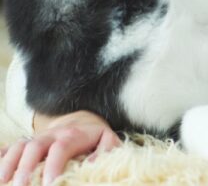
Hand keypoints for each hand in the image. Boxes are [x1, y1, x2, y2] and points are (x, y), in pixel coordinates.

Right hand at [0, 111, 120, 185]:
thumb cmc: (93, 136)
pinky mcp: (27, 143)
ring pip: (19, 146)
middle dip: (26, 167)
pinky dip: (1, 157)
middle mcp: (52, 135)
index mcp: (72, 135)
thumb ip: (107, 150)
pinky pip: (10, 147)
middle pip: (35, 146)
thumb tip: (91, 165)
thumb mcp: (106, 139)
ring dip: (9, 164)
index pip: (62, 147)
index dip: (54, 165)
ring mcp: (37, 138)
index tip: (49, 184)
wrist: (81, 120)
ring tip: (3, 181)